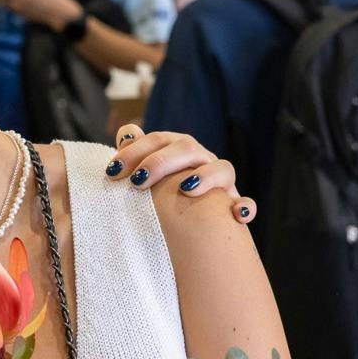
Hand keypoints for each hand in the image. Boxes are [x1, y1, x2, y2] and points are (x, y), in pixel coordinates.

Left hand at [108, 124, 258, 225]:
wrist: (196, 226)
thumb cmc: (166, 195)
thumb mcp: (151, 176)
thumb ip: (139, 155)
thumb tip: (125, 133)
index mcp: (179, 150)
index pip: (159, 140)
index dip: (135, 151)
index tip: (112, 171)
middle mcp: (202, 160)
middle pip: (187, 148)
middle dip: (160, 162)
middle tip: (137, 182)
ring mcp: (222, 181)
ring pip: (222, 168)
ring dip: (205, 176)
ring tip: (185, 189)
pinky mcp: (234, 203)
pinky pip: (245, 201)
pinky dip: (244, 205)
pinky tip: (237, 214)